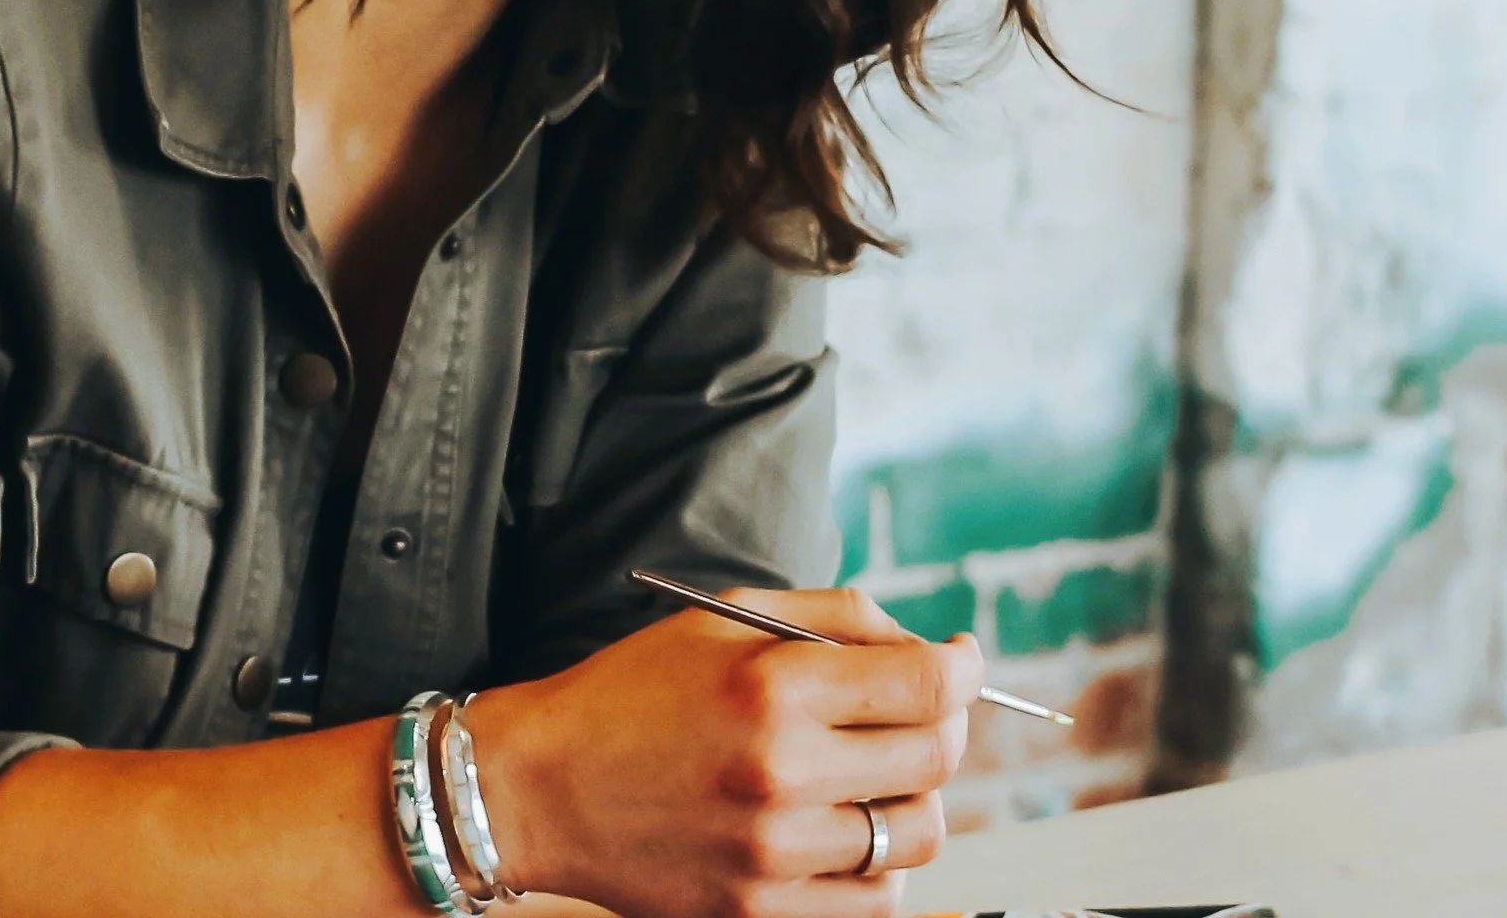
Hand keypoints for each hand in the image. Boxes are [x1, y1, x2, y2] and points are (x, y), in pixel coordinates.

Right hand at [468, 587, 983, 917]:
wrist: (543, 786)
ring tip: (875, 770)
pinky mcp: (760, 914)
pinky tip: (845, 825)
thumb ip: (834, 617)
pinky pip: (875, 900)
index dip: (963, 666)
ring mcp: (774, 854)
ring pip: (918, 834)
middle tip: (921, 707)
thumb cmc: (635, 690)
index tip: (962, 657)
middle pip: (935, 757)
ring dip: (915, 796)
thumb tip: (926, 645)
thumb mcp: (724, 620)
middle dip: (946, 722)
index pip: (926, 685)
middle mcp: (782, 773)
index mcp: (773, 686)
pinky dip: (879, 862)